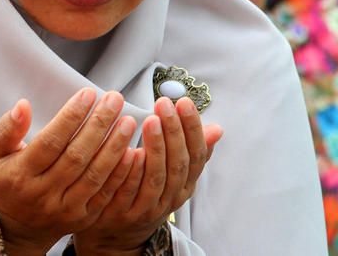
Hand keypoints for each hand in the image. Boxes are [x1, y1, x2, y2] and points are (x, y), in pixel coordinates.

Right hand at [0, 88, 137, 255]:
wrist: (16, 227)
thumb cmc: (6, 181)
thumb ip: (7, 130)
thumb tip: (22, 105)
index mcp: (20, 175)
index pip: (50, 142)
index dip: (70, 117)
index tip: (88, 93)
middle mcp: (43, 194)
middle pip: (76, 156)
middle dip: (98, 125)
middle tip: (114, 99)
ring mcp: (65, 209)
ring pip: (94, 175)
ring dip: (114, 146)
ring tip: (128, 121)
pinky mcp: (83, 218)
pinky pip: (106, 194)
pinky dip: (121, 173)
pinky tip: (132, 151)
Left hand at [73, 97, 222, 255]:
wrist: (121, 234)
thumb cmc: (149, 194)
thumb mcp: (175, 175)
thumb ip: (192, 151)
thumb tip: (217, 129)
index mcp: (185, 185)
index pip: (196, 155)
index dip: (192, 129)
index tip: (184, 103)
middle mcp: (171, 197)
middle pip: (178, 164)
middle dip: (174, 132)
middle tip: (165, 104)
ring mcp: (148, 207)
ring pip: (156, 177)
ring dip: (156, 147)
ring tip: (150, 120)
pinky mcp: (124, 213)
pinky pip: (129, 190)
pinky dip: (132, 170)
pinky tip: (129, 150)